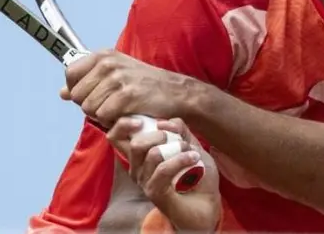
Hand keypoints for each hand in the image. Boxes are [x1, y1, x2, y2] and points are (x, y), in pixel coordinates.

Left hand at [60, 50, 194, 126]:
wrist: (176, 93)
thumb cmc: (145, 85)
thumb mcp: (116, 75)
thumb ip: (88, 81)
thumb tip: (62, 93)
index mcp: (104, 55)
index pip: (70, 74)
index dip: (76, 90)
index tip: (91, 96)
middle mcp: (109, 64)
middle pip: (77, 95)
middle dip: (90, 106)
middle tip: (109, 106)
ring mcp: (118, 79)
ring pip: (88, 108)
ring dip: (102, 116)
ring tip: (118, 111)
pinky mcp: (127, 96)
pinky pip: (103, 116)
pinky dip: (112, 121)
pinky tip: (125, 115)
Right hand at [109, 117, 220, 232]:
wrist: (208, 202)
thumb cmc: (196, 173)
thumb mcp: (189, 144)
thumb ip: (178, 129)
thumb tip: (163, 123)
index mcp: (140, 155)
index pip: (116, 136)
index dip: (123, 124)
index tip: (142, 121)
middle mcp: (137, 168)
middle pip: (134, 144)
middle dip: (159, 135)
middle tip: (177, 140)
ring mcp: (144, 181)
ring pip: (152, 154)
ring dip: (177, 147)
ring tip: (191, 151)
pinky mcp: (154, 192)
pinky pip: (163, 169)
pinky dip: (181, 159)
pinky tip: (194, 158)